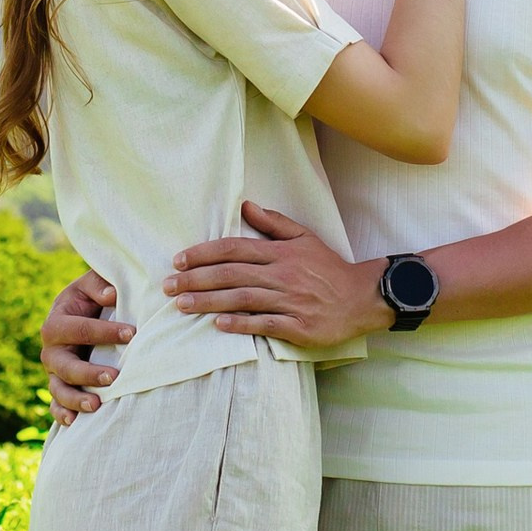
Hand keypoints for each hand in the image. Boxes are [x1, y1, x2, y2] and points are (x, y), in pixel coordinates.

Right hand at [40, 269, 130, 425]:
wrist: (82, 313)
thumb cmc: (93, 298)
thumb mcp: (93, 285)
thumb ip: (99, 285)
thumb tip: (111, 295)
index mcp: (57, 320)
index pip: (79, 329)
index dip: (104, 332)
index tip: (132, 334)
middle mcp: (51, 349)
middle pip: (63, 364)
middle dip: (87, 372)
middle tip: (114, 376)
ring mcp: (53, 372)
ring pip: (57, 389)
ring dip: (75, 398)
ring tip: (96, 404)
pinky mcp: (58, 387)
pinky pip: (55, 405)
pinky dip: (62, 414)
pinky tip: (74, 422)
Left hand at [163, 202, 393, 347]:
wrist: (362, 297)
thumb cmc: (329, 267)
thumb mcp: (305, 237)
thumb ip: (274, 222)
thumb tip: (245, 205)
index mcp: (280, 252)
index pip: (234, 249)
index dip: (204, 253)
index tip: (179, 260)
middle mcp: (282, 274)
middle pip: (231, 274)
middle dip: (196, 279)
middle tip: (168, 286)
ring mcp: (289, 301)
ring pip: (241, 299)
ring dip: (208, 302)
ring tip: (181, 305)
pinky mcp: (298, 326)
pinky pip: (264, 324)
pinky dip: (240, 324)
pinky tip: (218, 325)